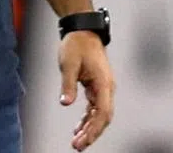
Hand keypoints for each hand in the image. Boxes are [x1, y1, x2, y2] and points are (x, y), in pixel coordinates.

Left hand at [59, 31, 114, 150]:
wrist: (82, 31)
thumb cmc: (77, 44)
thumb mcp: (68, 63)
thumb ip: (67, 84)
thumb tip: (65, 103)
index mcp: (103, 82)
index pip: (102, 112)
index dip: (94, 129)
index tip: (83, 140)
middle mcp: (107, 87)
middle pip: (103, 117)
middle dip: (92, 133)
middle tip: (77, 146)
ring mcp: (103, 88)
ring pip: (99, 115)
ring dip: (89, 128)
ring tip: (77, 142)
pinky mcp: (97, 87)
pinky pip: (94, 108)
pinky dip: (87, 119)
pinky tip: (78, 128)